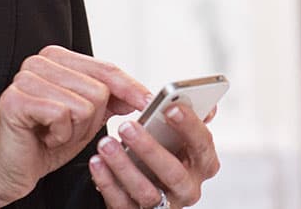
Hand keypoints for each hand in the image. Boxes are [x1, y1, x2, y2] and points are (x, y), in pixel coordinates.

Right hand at [0, 45, 151, 208]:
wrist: (16, 168)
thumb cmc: (48, 141)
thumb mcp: (88, 119)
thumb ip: (111, 100)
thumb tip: (139, 94)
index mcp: (58, 58)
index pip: (106, 68)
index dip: (129, 87)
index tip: (146, 101)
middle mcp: (39, 61)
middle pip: (98, 89)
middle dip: (91, 121)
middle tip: (68, 130)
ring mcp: (25, 78)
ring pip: (83, 104)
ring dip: (75, 130)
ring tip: (55, 133)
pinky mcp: (16, 99)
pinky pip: (62, 115)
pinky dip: (59, 136)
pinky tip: (44, 137)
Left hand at [88, 104, 220, 208]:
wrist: (141, 186)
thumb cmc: (163, 154)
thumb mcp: (178, 138)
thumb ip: (187, 119)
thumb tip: (202, 101)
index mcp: (202, 163)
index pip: (203, 144)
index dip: (189, 125)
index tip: (170, 107)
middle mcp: (188, 188)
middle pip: (174, 172)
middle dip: (150, 148)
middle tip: (127, 126)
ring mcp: (165, 204)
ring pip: (146, 190)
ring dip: (124, 166)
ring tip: (106, 143)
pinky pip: (122, 202)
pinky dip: (108, 182)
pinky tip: (97, 162)